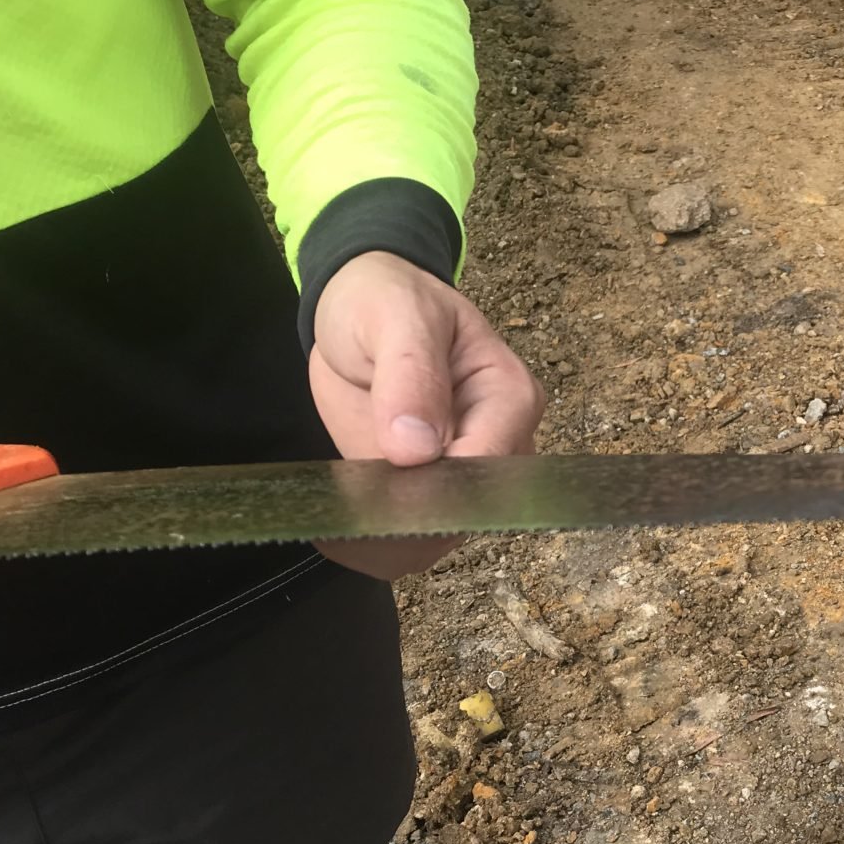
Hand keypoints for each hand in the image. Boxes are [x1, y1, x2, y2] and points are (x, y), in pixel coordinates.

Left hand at [307, 252, 545, 578]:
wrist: (358, 309)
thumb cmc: (385, 299)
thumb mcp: (396, 317)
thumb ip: (410, 374)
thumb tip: (418, 449)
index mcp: (509, 398)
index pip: (487, 466)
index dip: (436, 486)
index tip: (377, 487)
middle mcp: (500, 445)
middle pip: (470, 511)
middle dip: (410, 523)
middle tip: (346, 516)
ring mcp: (463, 474)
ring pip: (441, 536)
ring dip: (387, 541)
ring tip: (335, 524)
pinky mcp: (425, 492)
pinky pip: (409, 538)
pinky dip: (372, 545)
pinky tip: (334, 529)